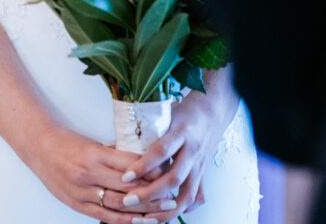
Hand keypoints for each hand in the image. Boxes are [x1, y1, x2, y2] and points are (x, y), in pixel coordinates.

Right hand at [22, 124, 159, 222]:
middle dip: (152, 194)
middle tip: (172, 197)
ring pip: (118, 204)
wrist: (40, 149)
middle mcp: (89, 173)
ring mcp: (82, 191)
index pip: (129, 164)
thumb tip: (145, 161)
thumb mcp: (94, 143)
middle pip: (127, 187)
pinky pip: (103, 216)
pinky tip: (138, 223)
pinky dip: (122, 221)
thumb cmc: (69, 144)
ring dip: (142, 211)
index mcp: (96, 154)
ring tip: (161, 212)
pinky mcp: (77, 204)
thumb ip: (116, 154)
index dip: (150, 172)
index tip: (169, 174)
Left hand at [118, 93, 232, 220]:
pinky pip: (196, 198)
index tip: (125, 177)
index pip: (161, 151)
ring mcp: (200, 166)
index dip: (143, 166)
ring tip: (144, 219)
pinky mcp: (203, 175)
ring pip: (187, 195)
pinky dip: (182, 209)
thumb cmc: (183, 113)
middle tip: (127, 201)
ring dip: (165, 210)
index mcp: (181, 132)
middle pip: (174, 178)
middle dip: (149, 193)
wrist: (211, 112)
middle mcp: (192, 151)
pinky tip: (167, 215)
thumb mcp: (163, 114)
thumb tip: (113, 144)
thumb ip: (144, 130)